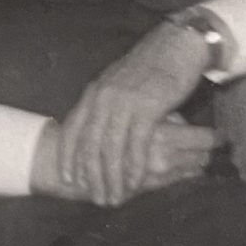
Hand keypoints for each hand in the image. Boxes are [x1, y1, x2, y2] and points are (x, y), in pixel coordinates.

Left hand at [57, 21, 212, 204]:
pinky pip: (136, 143)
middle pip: (89, 143)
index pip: (73, 129)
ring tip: (114, 197)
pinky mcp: (147, 107)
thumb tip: (97, 128)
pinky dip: (134, 166)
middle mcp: (102, 98)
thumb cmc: (150, 68)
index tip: (68, 179)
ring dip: (112, 176)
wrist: (176, 46)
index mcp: (93, 93)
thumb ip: (106, 105)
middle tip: (94, 198)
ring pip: (110, 147)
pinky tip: (135, 182)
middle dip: (90, 174)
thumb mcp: (118, 85)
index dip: (69, 156)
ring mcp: (123, 103)